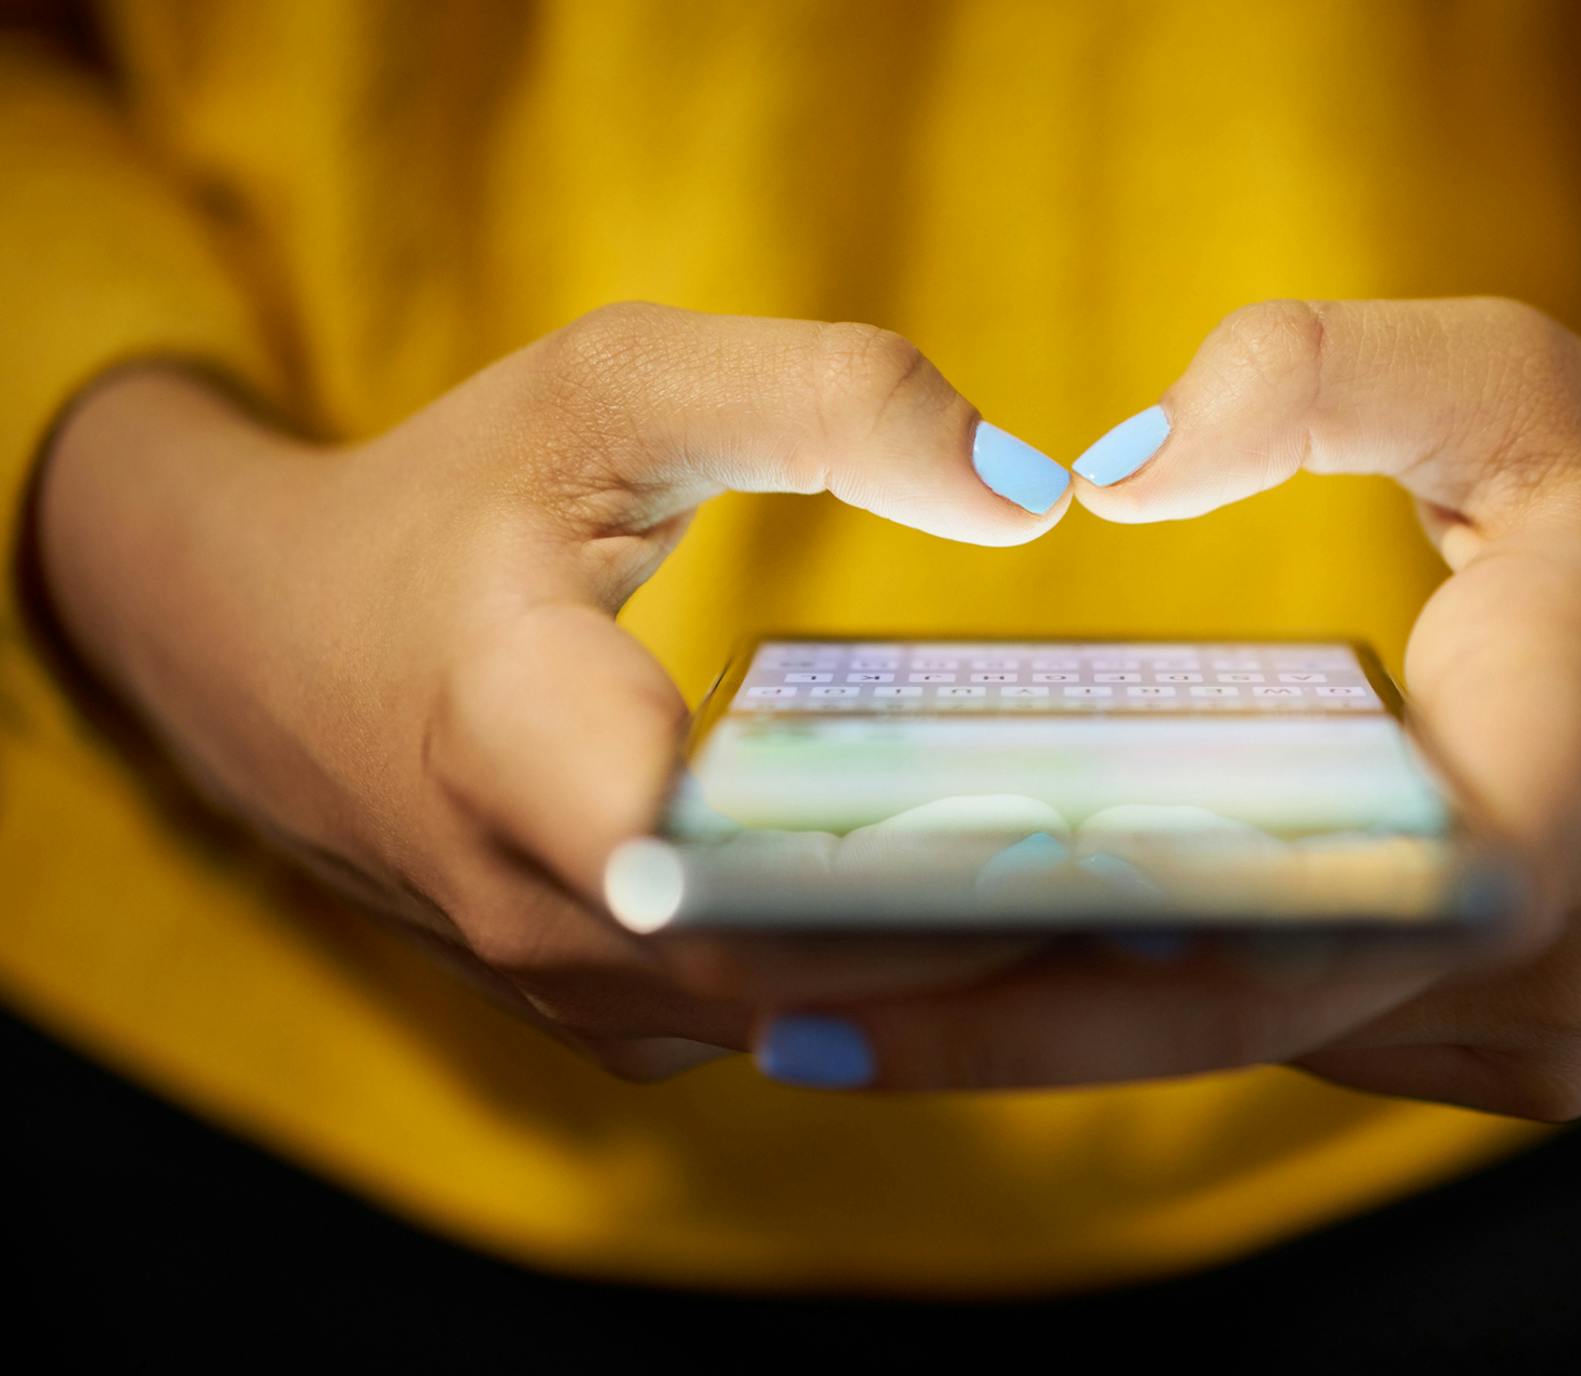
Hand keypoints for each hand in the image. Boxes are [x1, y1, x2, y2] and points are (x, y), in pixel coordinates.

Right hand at [34, 305, 1074, 1077]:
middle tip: (1198, 887)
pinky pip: (775, 1021)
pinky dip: (893, 981)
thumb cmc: (448, 500)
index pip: (714, 864)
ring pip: (801, 1019)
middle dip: (993, 937)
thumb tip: (1033, 491)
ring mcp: (564, 986)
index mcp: (511, 735)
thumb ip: (824, 400)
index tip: (1077, 839)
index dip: (902, 869)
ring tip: (1152, 910)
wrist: (258, 644)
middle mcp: (532, 908)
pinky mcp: (601, 1012)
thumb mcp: (616, 386)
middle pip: (799, 969)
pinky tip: (1025, 920)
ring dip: (962, 976)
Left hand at [756, 299, 1580, 1116]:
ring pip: (1263, 1039)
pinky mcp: (1528, 1063)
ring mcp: (1544, 1035)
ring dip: (1074, 1018)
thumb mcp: (1515, 382)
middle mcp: (1551, 949)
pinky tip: (1036, 962)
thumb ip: (1319, 376)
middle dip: (998, 1018)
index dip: (1070, 963)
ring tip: (859, 983)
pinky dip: (1180, 1005)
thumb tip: (1111, 469)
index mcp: (1557, 766)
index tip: (859, 979)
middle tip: (773, 1007)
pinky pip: (1314, 1036)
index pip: (1298, 907)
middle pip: (1231, 1012)